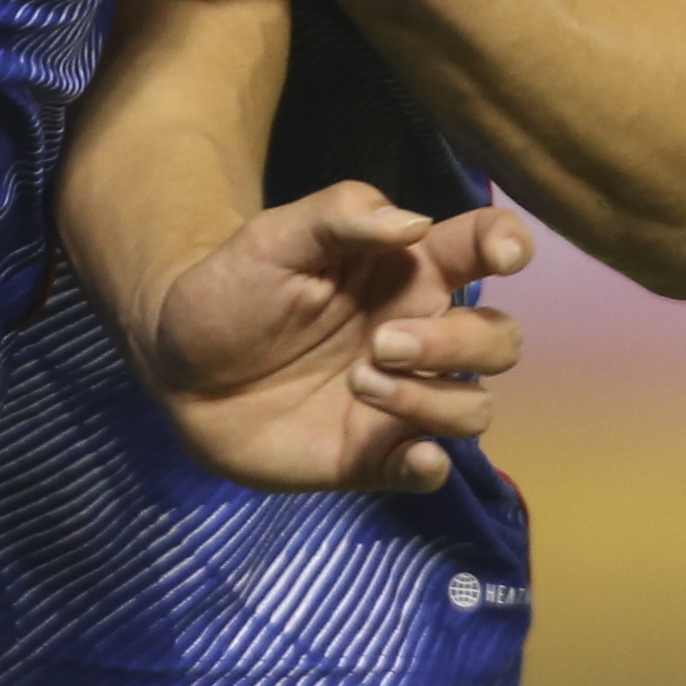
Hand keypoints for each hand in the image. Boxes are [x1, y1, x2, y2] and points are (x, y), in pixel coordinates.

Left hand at [139, 186, 530, 492]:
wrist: (177, 363)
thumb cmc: (234, 287)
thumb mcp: (272, 237)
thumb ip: (340, 216)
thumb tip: (413, 221)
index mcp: (404, 271)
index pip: (480, 249)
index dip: (507, 244)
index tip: (506, 255)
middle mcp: (418, 336)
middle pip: (497, 339)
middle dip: (458, 343)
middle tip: (382, 343)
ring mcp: (400, 400)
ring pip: (473, 407)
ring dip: (433, 401)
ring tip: (359, 383)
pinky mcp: (371, 456)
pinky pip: (429, 469)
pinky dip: (432, 466)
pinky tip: (414, 457)